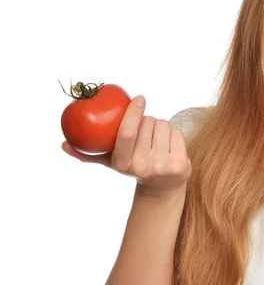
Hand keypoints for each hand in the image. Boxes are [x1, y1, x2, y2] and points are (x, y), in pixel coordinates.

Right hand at [61, 96, 191, 195]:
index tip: (139, 98)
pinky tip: (169, 146)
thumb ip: (88, 153)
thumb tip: (63, 144)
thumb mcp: (111, 162)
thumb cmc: (133, 166)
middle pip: (148, 123)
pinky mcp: (180, 165)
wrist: (162, 186)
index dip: (133, 112)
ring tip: (156, 141)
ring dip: (160, 127)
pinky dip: (174, 134)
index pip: (126, 133)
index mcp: (122, 163)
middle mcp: (142, 166)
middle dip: (147, 121)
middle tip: (145, 133)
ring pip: (163, 125)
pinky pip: (177, 132)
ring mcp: (163, 166)